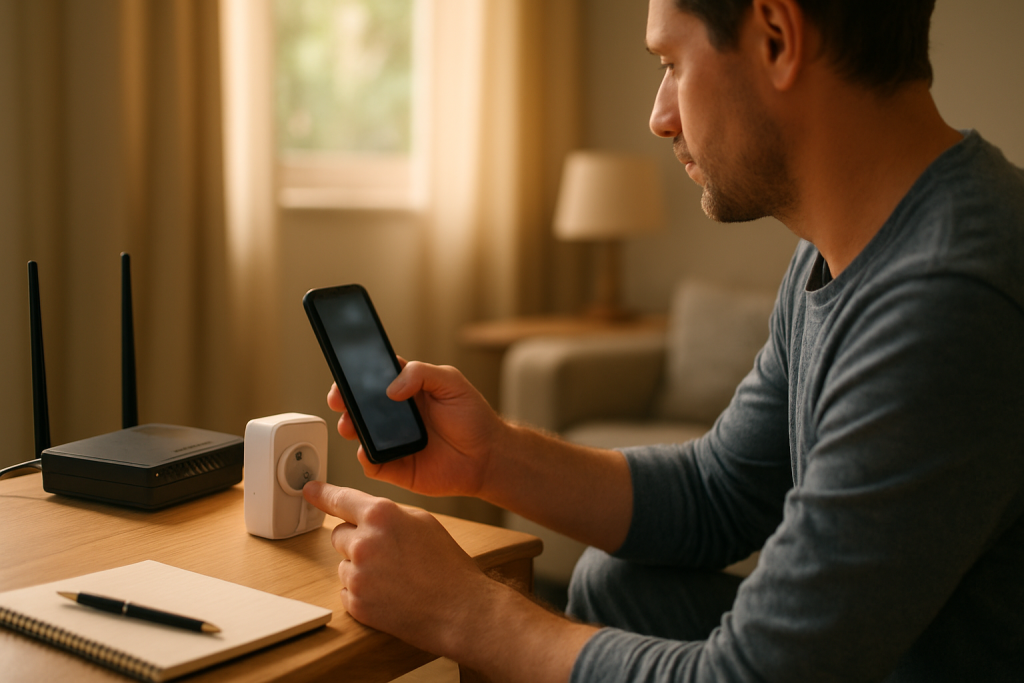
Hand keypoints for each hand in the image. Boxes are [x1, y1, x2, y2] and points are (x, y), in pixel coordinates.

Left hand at [302, 482, 494, 655]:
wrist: (458, 610)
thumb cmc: (447, 565)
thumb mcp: (423, 522)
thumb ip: (389, 513)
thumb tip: (368, 516)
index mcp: (381, 515)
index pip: (340, 499)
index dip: (322, 494)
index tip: (310, 490)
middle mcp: (363, 542)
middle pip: (339, 534)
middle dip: (357, 540)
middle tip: (388, 553)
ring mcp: (357, 575)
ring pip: (343, 563)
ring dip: (361, 568)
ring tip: (395, 577)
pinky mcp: (356, 603)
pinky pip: (347, 590)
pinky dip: (363, 591)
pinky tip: (390, 594)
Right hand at [328, 360, 504, 497]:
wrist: (488, 456)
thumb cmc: (473, 417)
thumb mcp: (451, 382)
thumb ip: (421, 373)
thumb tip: (391, 388)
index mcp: (406, 390)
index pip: (372, 378)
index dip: (355, 375)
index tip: (344, 374)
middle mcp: (395, 415)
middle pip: (359, 405)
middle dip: (344, 401)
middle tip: (340, 400)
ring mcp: (393, 441)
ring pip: (359, 433)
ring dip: (349, 427)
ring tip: (350, 425)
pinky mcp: (396, 467)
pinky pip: (372, 463)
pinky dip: (365, 458)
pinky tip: (367, 450)